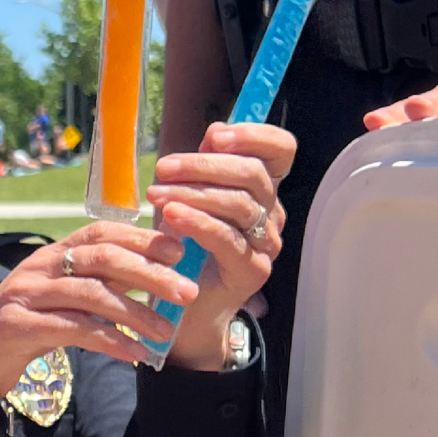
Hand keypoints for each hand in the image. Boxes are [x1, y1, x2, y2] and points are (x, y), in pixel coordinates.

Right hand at [0, 223, 193, 406]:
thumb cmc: (20, 332)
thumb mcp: (59, 302)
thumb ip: (94, 288)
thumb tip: (149, 280)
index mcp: (50, 256)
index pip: (101, 232)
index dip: (143, 238)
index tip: (180, 253)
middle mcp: (38, 268)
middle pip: (102, 257)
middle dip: (150, 273)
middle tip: (186, 292)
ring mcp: (26, 296)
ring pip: (91, 294)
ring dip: (135, 312)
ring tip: (165, 332)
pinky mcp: (17, 326)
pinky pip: (73, 330)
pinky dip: (109, 341)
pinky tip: (133, 353)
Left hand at [147, 122, 294, 368]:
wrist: (185, 305)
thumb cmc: (185, 246)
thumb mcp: (189, 199)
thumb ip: (204, 167)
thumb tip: (215, 131)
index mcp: (263, 189)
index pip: (281, 150)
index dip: (255, 136)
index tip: (215, 136)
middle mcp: (272, 213)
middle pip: (253, 175)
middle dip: (205, 166)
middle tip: (164, 168)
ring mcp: (266, 243)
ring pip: (240, 204)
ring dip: (193, 193)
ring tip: (156, 194)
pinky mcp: (253, 270)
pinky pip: (228, 238)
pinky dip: (198, 222)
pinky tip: (171, 214)